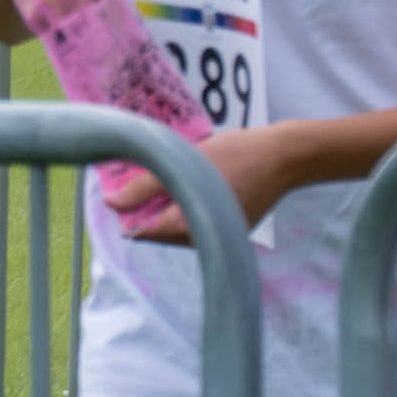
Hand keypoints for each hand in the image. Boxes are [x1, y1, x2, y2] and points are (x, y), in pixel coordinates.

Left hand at [107, 121, 316, 242]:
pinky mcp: (233, 229)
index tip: (126, 188)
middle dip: (150, 209)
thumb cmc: (234, 156)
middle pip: (161, 232)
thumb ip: (144, 187)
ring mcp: (222, 236)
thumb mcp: (182, 164)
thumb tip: (111, 204)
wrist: (285, 157)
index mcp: (189, 228)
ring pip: (181, 228)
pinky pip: (201, 223)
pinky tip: (195, 183)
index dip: (129, 211)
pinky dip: (192, 207)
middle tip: (150, 176)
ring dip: (171, 207)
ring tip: (175, 176)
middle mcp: (205, 241)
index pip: (142, 232)